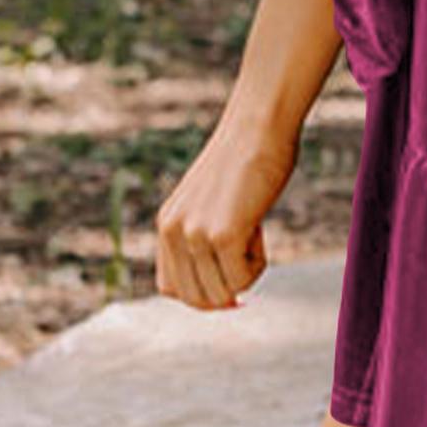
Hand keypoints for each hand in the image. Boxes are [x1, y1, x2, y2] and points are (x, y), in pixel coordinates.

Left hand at [155, 116, 297, 310]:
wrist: (258, 127)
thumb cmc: (247, 160)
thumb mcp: (212, 204)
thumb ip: (205, 238)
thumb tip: (228, 295)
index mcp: (167, 225)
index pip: (171, 288)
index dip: (204, 293)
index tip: (232, 283)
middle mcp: (173, 232)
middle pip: (196, 299)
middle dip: (228, 291)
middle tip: (249, 257)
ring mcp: (195, 234)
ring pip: (221, 294)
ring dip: (246, 275)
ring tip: (254, 234)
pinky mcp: (222, 234)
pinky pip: (242, 279)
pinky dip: (258, 265)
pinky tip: (260, 228)